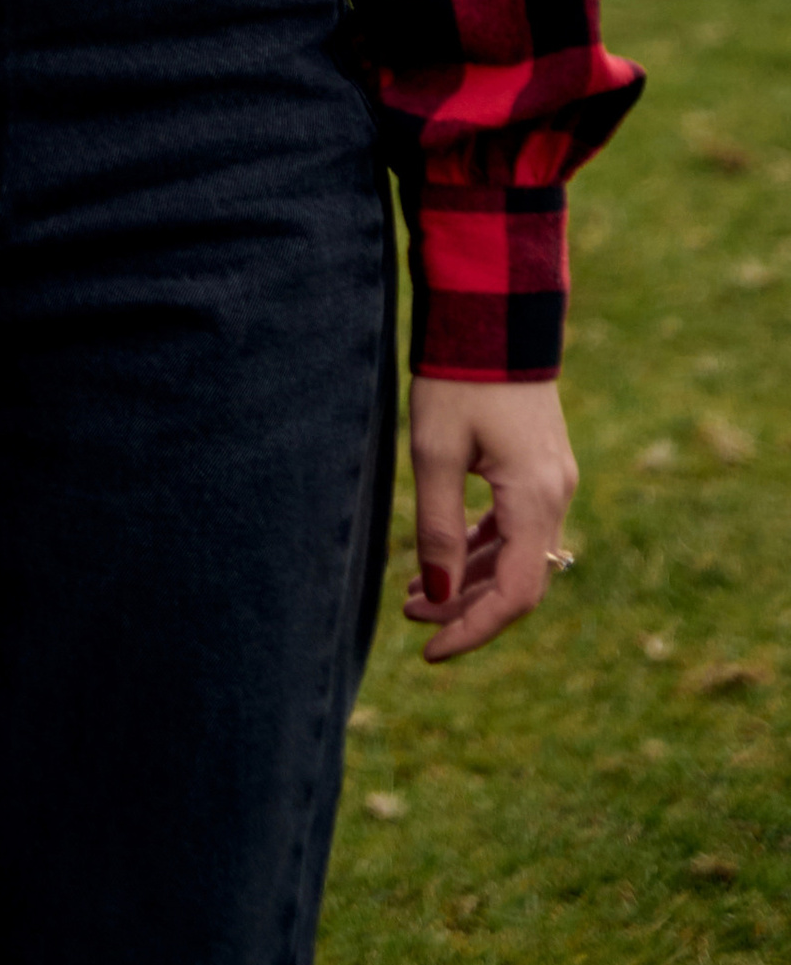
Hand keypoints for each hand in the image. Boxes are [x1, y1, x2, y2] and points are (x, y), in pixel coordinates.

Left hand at [405, 376, 577, 662]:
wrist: (493, 313)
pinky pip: (516, 526)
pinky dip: (482, 546)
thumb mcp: (434, 452)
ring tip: (413, 594)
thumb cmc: (458, 378)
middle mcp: (555, 496)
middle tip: (410, 620)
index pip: (515, 595)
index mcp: (534, 499)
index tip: (432, 651)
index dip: (474, 629)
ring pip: (515, 554)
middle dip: (463, 607)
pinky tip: (444, 555)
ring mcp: (552, 481)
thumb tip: (436, 595)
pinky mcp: (540, 466)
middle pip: (517, 580)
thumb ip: (437, 527)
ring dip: (469, 577)